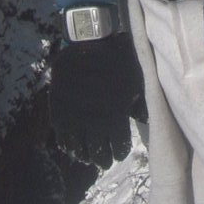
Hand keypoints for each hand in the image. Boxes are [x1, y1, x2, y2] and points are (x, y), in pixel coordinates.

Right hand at [49, 32, 145, 167]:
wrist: (86, 42)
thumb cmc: (117, 58)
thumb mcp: (135, 78)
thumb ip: (139, 102)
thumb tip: (144, 120)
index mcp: (116, 115)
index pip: (118, 146)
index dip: (118, 152)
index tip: (118, 153)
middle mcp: (94, 121)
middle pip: (98, 153)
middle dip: (103, 159)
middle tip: (104, 161)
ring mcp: (74, 118)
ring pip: (79, 149)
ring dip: (85, 155)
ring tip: (89, 156)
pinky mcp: (59, 111)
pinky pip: (63, 138)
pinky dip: (69, 145)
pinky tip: (74, 146)